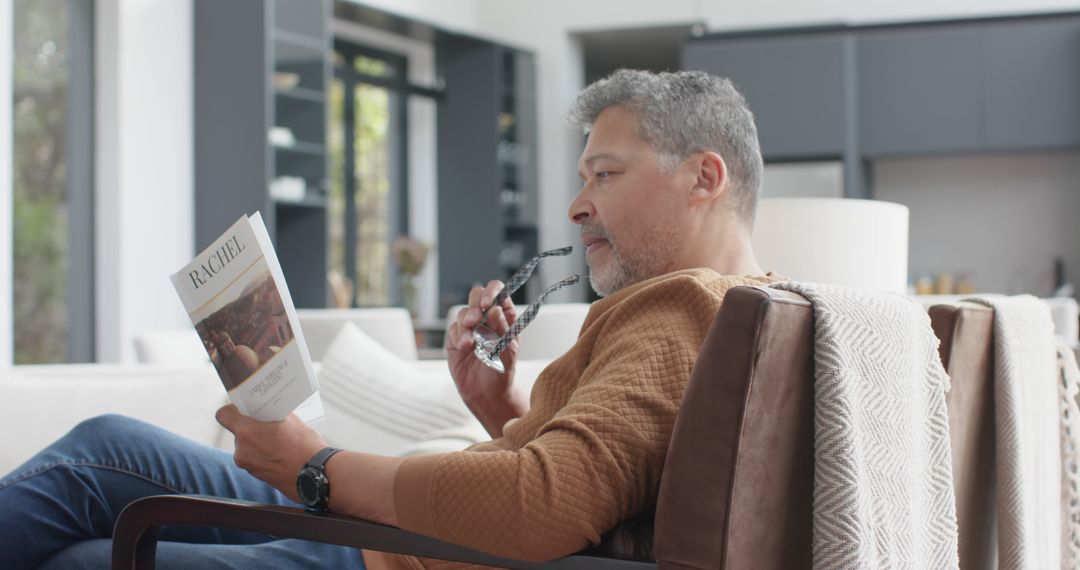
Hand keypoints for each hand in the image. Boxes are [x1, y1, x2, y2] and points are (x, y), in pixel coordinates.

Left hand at [215, 405, 326, 501]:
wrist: (317, 475)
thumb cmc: (305, 448)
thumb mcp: (292, 421)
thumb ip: (274, 414)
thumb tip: (271, 410)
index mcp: (247, 432)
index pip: (224, 415)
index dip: (233, 410)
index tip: (245, 409)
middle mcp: (242, 450)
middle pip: (238, 432)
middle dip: (252, 428)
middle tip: (269, 424)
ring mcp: (248, 466)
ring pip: (247, 447)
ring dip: (259, 442)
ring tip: (279, 441)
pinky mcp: (257, 476)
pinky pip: (255, 459)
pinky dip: (264, 455)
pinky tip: (281, 453)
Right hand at [446, 280, 528, 436]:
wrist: (486, 393)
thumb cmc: (502, 371)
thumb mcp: (507, 351)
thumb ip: (502, 329)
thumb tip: (495, 309)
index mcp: (505, 317)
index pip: (499, 293)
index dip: (492, 292)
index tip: (487, 304)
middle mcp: (487, 319)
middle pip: (477, 295)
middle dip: (474, 305)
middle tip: (475, 321)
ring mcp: (470, 328)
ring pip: (464, 312)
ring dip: (465, 325)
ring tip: (470, 343)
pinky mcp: (456, 338)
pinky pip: (453, 328)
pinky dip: (457, 335)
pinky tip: (464, 347)